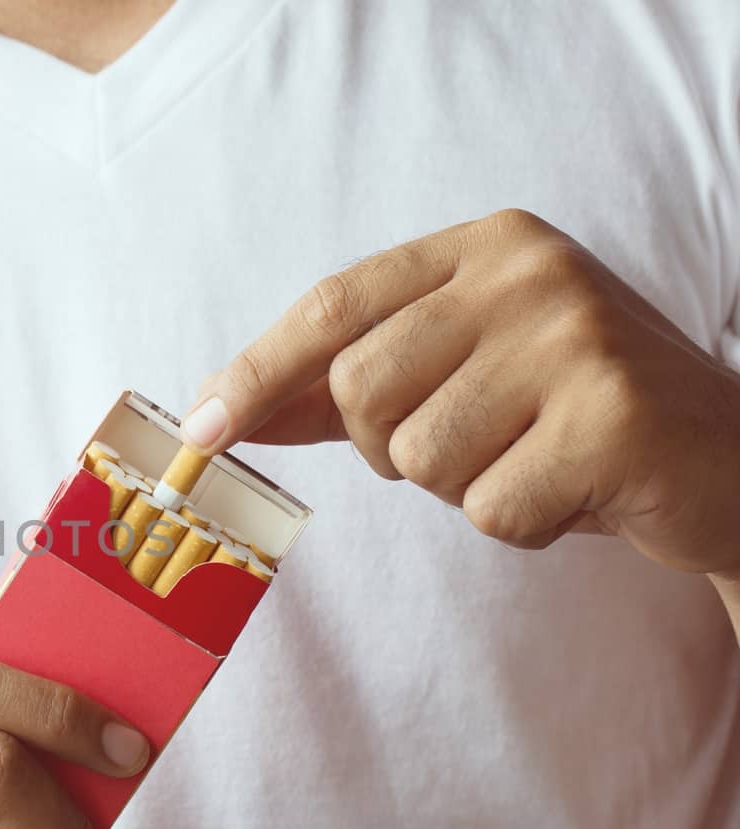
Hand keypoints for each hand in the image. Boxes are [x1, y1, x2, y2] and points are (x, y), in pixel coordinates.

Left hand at [182, 209, 739, 579]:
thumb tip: (221, 412)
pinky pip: (489, 508)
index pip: (333, 305)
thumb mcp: (457, 378)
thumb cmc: (569, 420)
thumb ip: (343, 388)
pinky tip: (574, 492)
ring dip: (462, 487)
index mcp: (486, 247)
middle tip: (471, 446)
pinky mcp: (612, 416)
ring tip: (531, 463)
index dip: (256, 371)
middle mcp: (530, 273)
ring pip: (419, 458)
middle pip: (360, 389)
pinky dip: (520, 524)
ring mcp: (576, 337)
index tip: (199, 428)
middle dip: (391, 448)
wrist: (728, 462)